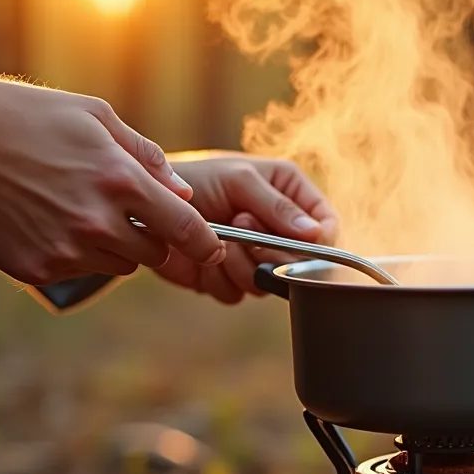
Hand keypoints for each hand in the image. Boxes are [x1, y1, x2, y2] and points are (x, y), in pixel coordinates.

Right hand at [0, 65, 225, 284]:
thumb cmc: (24, 116)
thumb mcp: (95, 116)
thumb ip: (146, 157)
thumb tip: (184, 194)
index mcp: (120, 180)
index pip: (187, 230)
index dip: (207, 243)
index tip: (212, 248)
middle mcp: (97, 222)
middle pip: (156, 254)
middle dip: (155, 237)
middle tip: (132, 213)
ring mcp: (66, 250)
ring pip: (119, 265)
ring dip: (116, 246)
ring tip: (83, 209)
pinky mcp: (37, 269)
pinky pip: (79, 270)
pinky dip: (77, 253)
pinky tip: (50, 220)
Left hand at [151, 151, 338, 303]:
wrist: (147, 207)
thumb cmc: (194, 179)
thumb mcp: (239, 181)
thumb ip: (278, 207)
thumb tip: (317, 235)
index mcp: (290, 195)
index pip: (327, 225)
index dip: (320, 241)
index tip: (303, 243)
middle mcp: (277, 228)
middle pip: (301, 262)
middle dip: (269, 250)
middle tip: (243, 226)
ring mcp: (254, 256)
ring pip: (268, 282)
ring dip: (241, 263)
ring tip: (221, 237)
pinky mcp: (229, 278)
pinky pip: (237, 293)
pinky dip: (219, 277)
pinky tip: (205, 256)